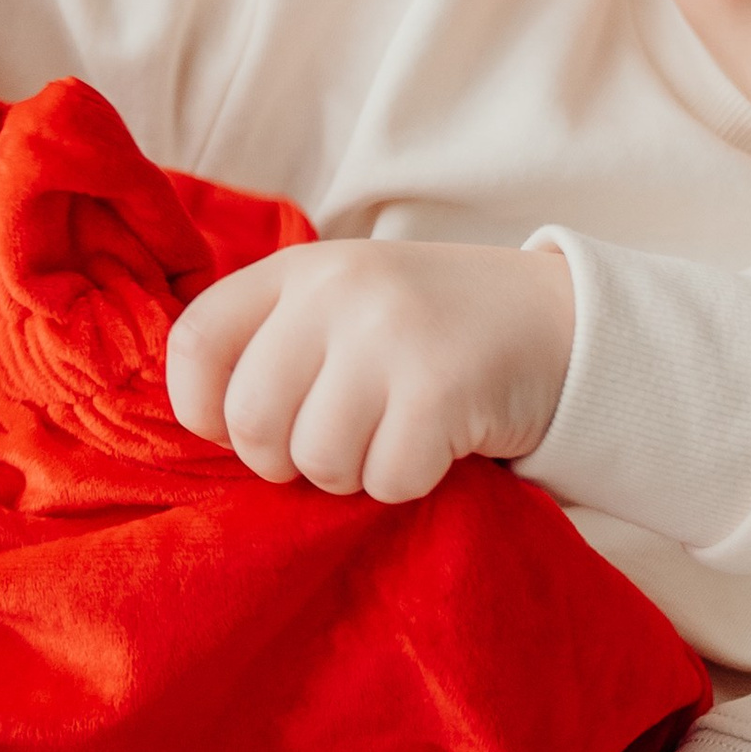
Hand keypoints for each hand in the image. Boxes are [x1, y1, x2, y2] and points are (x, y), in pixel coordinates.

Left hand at [167, 239, 575, 501]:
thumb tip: (206, 428)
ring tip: (387, 438)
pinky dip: (405, 483)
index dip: (199, 408)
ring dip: (349, 475)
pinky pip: (384, 479)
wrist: (555, 321)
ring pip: (316, 459)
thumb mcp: (344, 305)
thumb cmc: (429, 330)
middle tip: (328, 447)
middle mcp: (339, 290)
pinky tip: (432, 446)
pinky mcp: (441, 387)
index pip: (196, 341)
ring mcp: (391, 335)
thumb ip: (275, 343)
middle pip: (250, 418)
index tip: (235, 431)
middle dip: (281, 460)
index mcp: (300, 268)